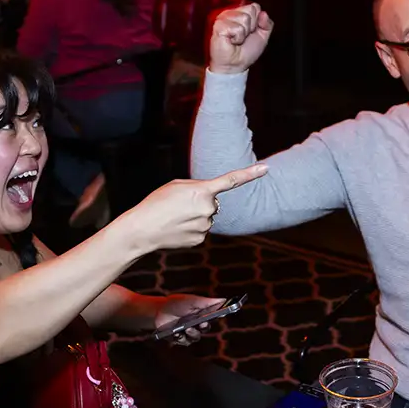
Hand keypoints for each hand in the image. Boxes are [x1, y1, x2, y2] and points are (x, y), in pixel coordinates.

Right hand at [117, 164, 267, 253]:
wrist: (142, 229)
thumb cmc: (156, 203)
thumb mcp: (176, 186)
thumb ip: (197, 188)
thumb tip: (208, 200)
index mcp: (203, 191)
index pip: (231, 180)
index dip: (250, 174)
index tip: (266, 168)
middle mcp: (208, 209)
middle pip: (213, 203)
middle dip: (201, 203)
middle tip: (179, 206)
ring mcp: (206, 226)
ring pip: (207, 218)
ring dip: (195, 216)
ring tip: (175, 217)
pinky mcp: (200, 239)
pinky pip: (201, 230)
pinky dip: (191, 228)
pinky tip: (177, 228)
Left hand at [153, 294, 223, 344]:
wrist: (158, 310)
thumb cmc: (177, 303)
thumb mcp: (191, 301)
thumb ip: (206, 302)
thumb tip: (224, 300)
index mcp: (202, 314)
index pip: (214, 316)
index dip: (218, 316)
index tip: (220, 313)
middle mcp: (197, 324)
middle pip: (205, 328)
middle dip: (204, 326)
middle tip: (203, 323)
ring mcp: (188, 332)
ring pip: (195, 337)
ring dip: (193, 333)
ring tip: (187, 328)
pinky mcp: (180, 339)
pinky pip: (184, 341)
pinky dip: (181, 337)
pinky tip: (177, 333)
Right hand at [209, 3, 273, 74]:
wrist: (235, 65)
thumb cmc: (246, 52)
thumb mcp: (262, 37)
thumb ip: (267, 24)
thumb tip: (264, 13)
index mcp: (240, 13)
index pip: (255, 6)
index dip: (257, 21)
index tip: (251, 32)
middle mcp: (231, 13)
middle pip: (250, 10)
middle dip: (251, 27)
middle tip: (243, 37)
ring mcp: (223, 18)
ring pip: (244, 18)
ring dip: (244, 33)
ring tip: (236, 40)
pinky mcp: (219, 25)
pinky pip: (237, 28)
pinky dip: (237, 38)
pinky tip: (231, 41)